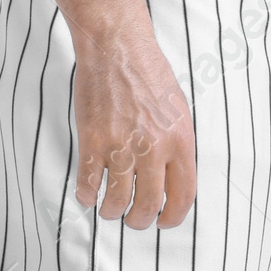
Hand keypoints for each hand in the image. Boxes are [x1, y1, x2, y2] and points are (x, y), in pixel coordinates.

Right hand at [71, 16, 196, 228]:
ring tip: (110, 209)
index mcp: (181, 141)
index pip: (183, 195)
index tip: (163, 222)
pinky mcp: (93, 140)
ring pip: (117, 201)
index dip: (173, 217)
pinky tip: (88, 194)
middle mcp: (154, 147)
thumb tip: (170, 181)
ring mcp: (122, 145)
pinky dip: (87, 195)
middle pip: (148, 205)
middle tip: (134, 220)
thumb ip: (177, 147)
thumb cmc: (149, 75)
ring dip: (112, 212)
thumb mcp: (178, 111)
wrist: (117, 48)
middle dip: (140, 221)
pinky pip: (89, 183)